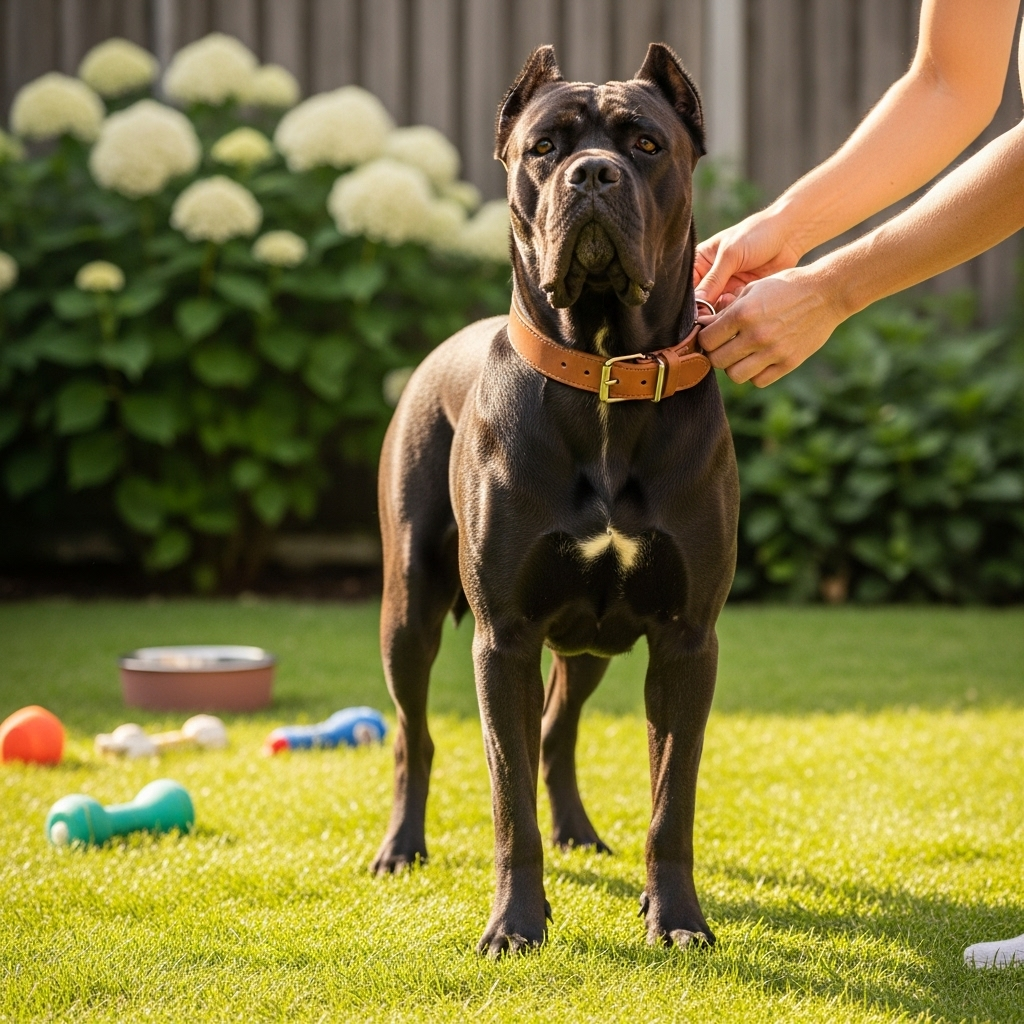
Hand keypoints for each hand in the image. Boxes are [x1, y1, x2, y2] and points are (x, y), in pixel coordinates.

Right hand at [693, 209, 803, 308]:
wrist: (789, 235)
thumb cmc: (756, 235)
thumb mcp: (731, 255)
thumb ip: (713, 280)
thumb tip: (696, 304)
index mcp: (701, 262)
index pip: (686, 286)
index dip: (687, 300)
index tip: (693, 312)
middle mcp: (710, 276)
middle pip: (699, 302)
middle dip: (705, 308)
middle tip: (711, 312)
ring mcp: (726, 287)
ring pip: (715, 308)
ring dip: (721, 309)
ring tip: (731, 298)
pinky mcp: (741, 295)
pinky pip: (732, 309)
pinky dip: (735, 308)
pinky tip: (742, 297)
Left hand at [697, 268, 843, 386]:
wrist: (827, 293)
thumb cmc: (785, 287)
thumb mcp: (753, 290)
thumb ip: (726, 310)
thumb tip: (702, 326)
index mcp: (743, 313)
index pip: (706, 340)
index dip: (705, 339)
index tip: (711, 335)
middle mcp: (756, 334)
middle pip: (717, 361)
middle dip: (716, 354)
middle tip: (724, 346)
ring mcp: (773, 351)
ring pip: (735, 376)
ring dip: (734, 367)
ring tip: (741, 355)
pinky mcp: (788, 363)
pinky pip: (758, 381)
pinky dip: (754, 374)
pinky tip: (759, 360)